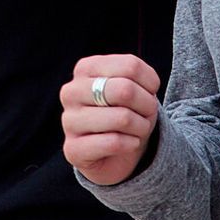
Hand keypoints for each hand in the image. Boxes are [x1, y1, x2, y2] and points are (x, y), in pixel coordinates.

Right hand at [61, 55, 162, 185]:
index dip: (150, 82)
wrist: (115, 153)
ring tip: (138, 129)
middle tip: (148, 114)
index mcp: (85, 69)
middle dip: (147, 105)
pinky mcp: (73, 149)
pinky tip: (129, 143)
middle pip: (126, 90)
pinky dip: (131, 144)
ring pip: (122, 118)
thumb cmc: (126, 111)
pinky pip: (114, 142)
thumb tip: (143, 86)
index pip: (131, 66)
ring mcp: (69, 121)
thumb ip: (136, 76)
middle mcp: (72, 92)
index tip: (150, 92)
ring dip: (141, 127)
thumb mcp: (135, 87)